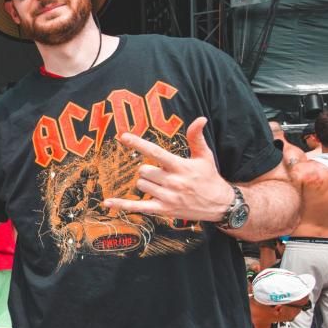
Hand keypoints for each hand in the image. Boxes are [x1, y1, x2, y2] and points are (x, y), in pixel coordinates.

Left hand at [103, 117, 233, 220]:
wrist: (220, 204)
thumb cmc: (209, 177)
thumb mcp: (205, 156)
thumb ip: (196, 137)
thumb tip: (200, 118)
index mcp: (180, 166)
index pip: (155, 152)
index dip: (138, 143)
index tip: (123, 136)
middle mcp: (172, 181)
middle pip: (143, 171)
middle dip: (148, 170)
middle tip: (162, 173)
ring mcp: (166, 197)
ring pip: (141, 185)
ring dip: (146, 183)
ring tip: (162, 185)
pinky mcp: (162, 209)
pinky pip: (137, 207)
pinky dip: (122, 205)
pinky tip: (107, 203)